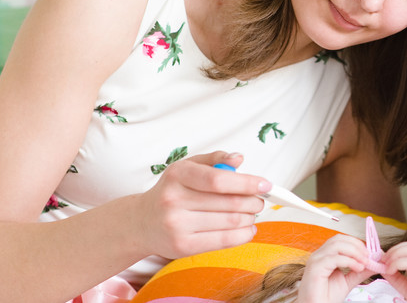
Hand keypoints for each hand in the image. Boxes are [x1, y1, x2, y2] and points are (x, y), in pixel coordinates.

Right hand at [135, 151, 269, 258]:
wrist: (141, 222)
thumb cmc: (171, 191)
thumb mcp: (187, 167)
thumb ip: (214, 159)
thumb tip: (238, 159)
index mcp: (178, 175)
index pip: (219, 179)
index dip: (247, 182)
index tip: (266, 185)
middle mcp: (174, 200)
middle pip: (229, 203)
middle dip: (253, 201)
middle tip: (259, 200)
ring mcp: (177, 225)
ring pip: (230, 222)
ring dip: (250, 218)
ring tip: (251, 214)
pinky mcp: (182, 247)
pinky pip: (223, 241)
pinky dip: (243, 235)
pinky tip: (247, 229)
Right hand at [297, 235, 374, 302]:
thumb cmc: (327, 297)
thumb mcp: (348, 281)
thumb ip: (360, 271)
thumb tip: (375, 263)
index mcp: (325, 256)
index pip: (341, 240)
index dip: (356, 243)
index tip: (370, 253)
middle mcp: (319, 255)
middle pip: (339, 239)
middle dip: (356, 245)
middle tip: (369, 256)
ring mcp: (316, 260)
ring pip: (337, 245)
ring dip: (354, 251)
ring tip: (364, 262)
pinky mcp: (315, 268)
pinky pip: (334, 258)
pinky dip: (349, 261)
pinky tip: (357, 267)